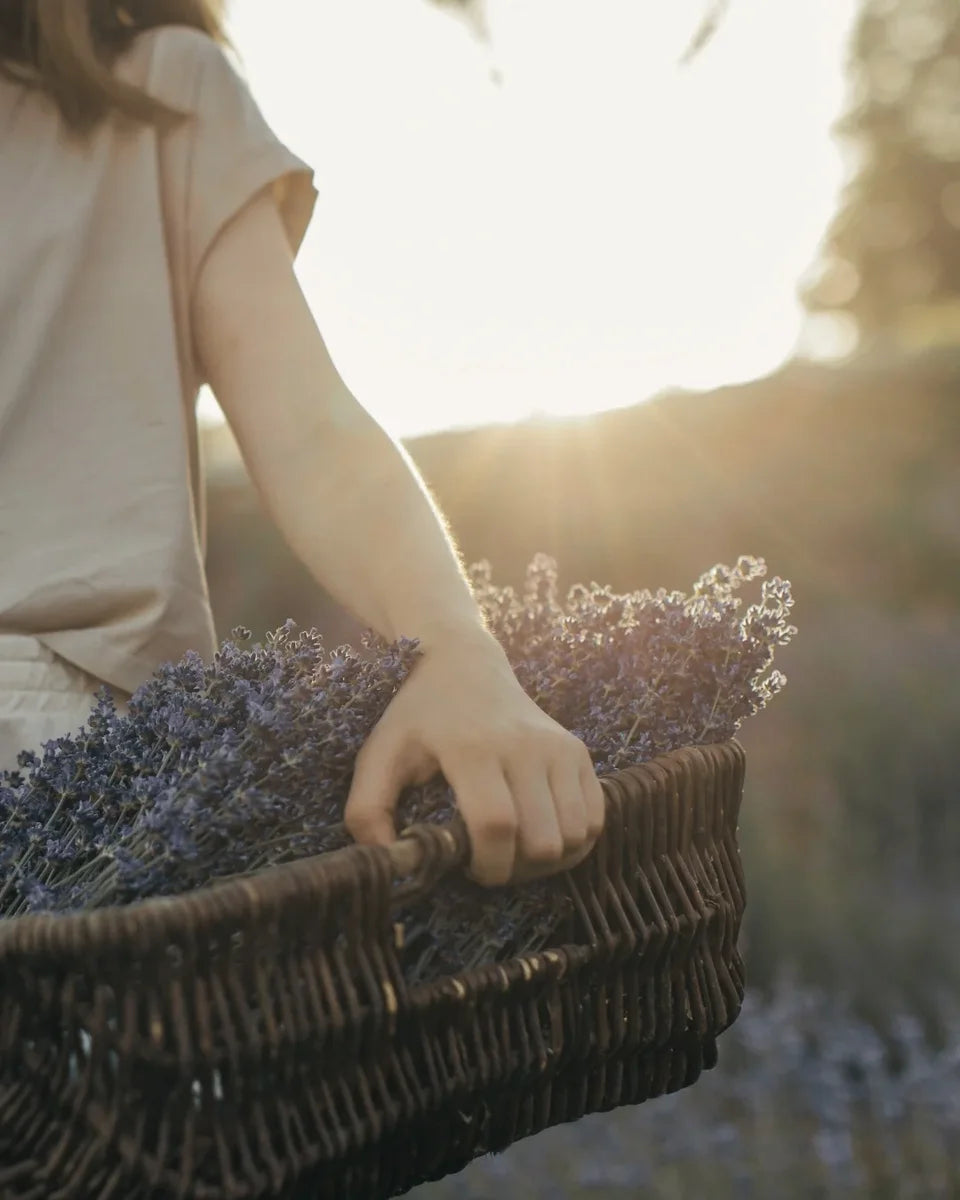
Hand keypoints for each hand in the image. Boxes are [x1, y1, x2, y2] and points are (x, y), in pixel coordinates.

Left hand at [344, 630, 605, 885]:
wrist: (465, 665)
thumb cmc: (419, 716)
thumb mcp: (379, 755)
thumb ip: (367, 811)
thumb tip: (389, 862)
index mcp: (473, 747)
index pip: (497, 825)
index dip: (487, 864)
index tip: (467, 867)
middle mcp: (525, 746)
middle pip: (541, 840)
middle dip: (515, 869)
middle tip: (489, 859)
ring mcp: (558, 747)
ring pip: (574, 835)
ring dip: (546, 860)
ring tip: (515, 848)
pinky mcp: (578, 751)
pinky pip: (594, 819)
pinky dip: (573, 841)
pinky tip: (541, 834)